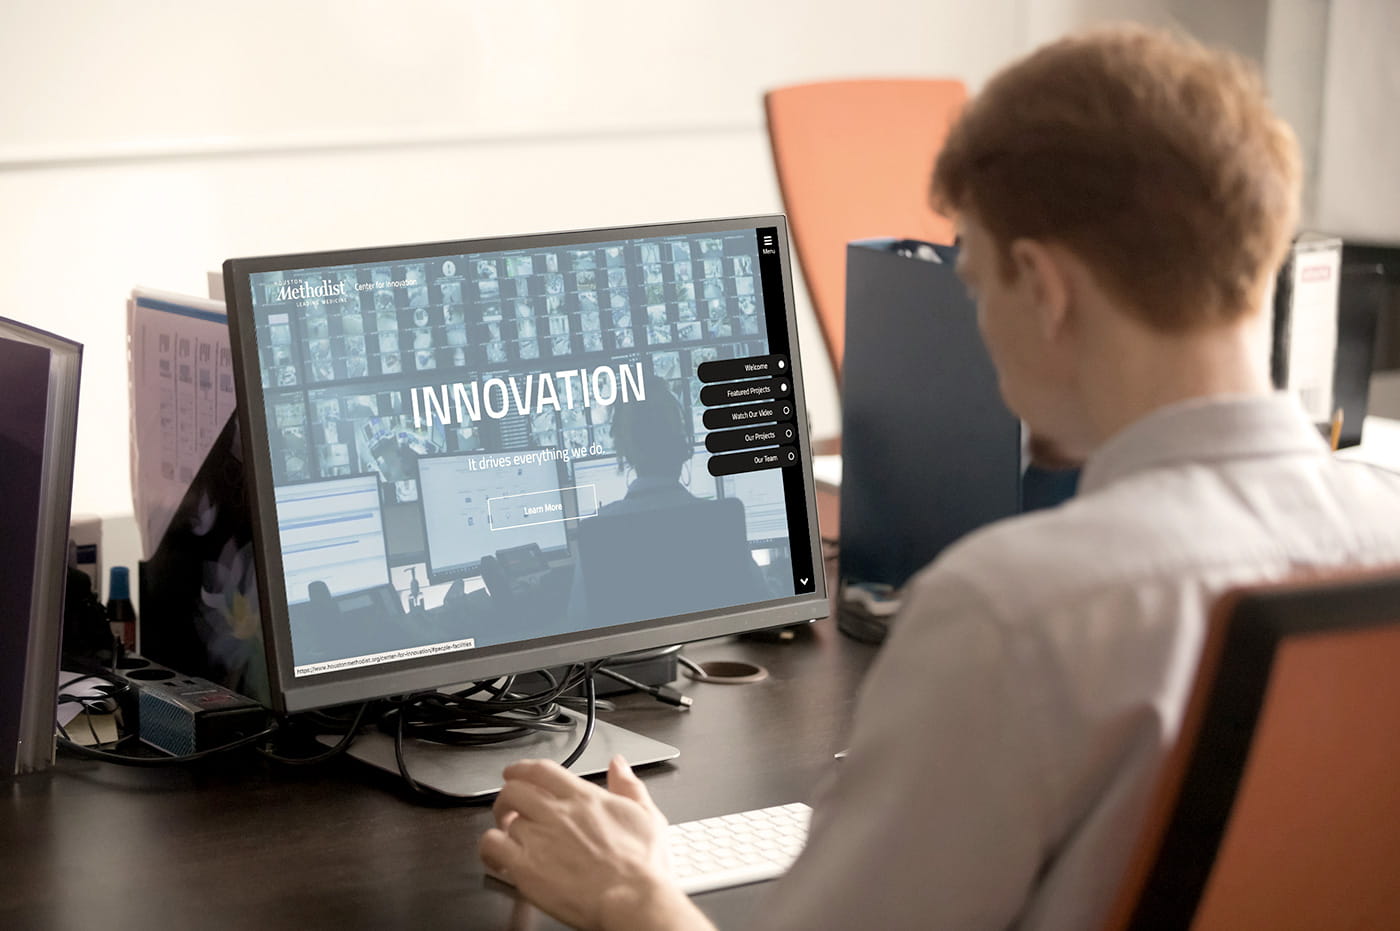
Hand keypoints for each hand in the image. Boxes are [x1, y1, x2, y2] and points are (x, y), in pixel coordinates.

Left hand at [480, 756, 707, 930]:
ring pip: (502, 818)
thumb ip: (629, 786)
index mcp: (583, 798)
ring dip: (501, 824)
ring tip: (507, 834)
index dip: (522, 769)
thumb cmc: (642, 867)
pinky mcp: (526, 867)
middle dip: (507, 795)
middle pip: (514, 789)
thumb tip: (619, 765)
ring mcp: (539, 838)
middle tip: (509, 805)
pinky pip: (492, 846)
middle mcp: (556, 813)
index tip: (517, 774)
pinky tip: (497, 856)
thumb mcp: (647, 816)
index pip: (541, 770)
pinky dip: (489, 848)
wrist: (632, 900)